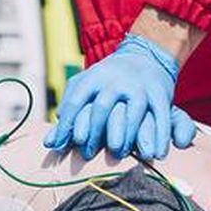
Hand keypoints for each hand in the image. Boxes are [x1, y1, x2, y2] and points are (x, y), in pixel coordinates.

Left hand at [44, 34, 194, 159]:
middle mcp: (115, 80)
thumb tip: (49, 143)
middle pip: (102, 107)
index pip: (75, 101)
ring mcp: (139, 87)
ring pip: (132, 112)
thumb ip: (67, 113)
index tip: (62, 145)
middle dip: (94, 131)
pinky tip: (155, 154)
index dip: (67, 124)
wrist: (144, 56)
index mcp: (93, 77)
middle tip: (87, 154)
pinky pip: (161, 117)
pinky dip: (159, 137)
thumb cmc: (106, 82)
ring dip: (125, 136)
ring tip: (118, 154)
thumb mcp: (84, 88)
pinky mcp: (160, 94)